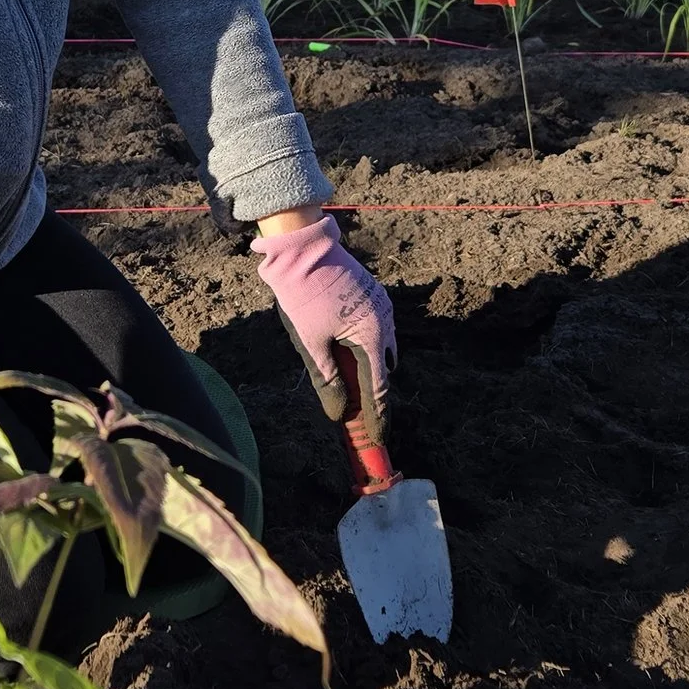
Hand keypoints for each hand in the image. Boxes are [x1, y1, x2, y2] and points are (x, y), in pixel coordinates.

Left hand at [252, 212, 394, 438]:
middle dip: (372, 394)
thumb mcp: (311, 344)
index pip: (379, 390)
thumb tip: (338, 415)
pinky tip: (347, 352)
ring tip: (347, 384)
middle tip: (356, 416)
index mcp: (371, 336)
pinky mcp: (375, 296)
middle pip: (384, 371)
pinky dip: (367, 348)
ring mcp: (382, 306)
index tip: (377, 441)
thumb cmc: (303, 296)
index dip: (378, 418)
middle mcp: (385, 321)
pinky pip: (378, 330)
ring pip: (383, 349)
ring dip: (369, 369)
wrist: (303, 247)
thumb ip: (327, 380)